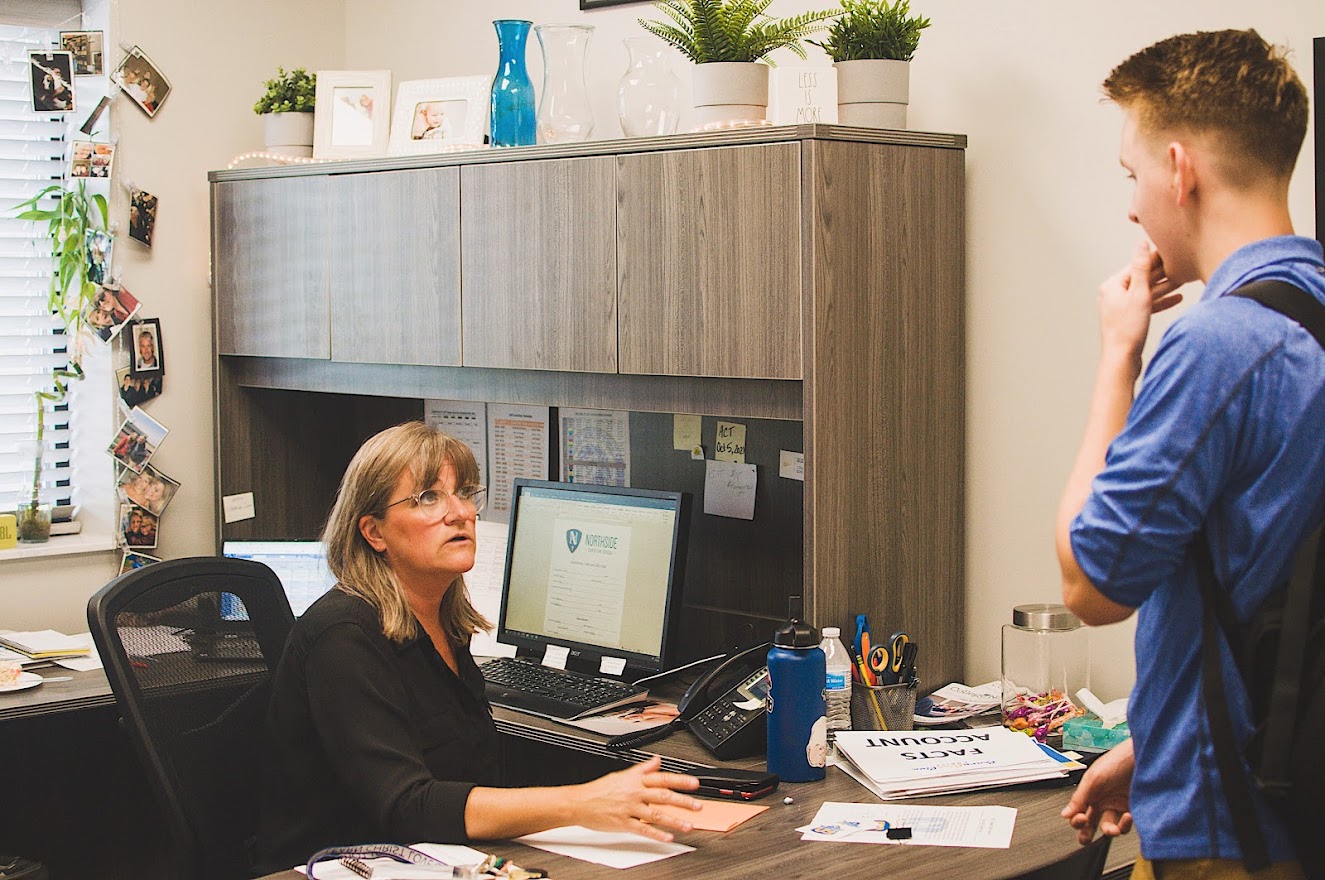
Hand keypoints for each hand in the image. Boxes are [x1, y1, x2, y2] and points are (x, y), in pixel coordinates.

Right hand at [571, 755, 700, 841]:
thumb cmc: (600, 790)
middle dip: (682, 801)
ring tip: (689, 825)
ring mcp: (629, 809)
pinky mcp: (623, 824)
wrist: (579, 803)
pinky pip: (643, 829)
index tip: (695, 784)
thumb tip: (657, 760)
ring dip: (674, 820)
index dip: (680, 781)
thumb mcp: (622, 774)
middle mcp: (635, 793)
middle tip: (698, 806)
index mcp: (636, 780)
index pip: (662, 778)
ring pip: (655, 814)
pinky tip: (668, 837)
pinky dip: (656, 834)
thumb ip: (642, 769)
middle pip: (662, 796)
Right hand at [1061, 738, 1134, 844]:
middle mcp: (1103, 800)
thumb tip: (1065, 814)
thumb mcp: (1093, 779)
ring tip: (1112, 828)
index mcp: (1090, 793)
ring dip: (1110, 831)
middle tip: (1086, 839)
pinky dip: (1125, 826)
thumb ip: (1079, 798)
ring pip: (1110, 827)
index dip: (1076, 819)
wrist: (1143, 758)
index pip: (1078, 812)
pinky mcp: (1133, 810)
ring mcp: (1118, 805)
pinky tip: (1126, 818)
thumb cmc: (1118, 761)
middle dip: (1087, 833)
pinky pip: (1127, 826)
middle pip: (1092, 823)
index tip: (1080, 818)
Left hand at [1098, 240, 1183, 369]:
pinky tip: (1177, 298)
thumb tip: (1142, 244)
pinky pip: (1146, 306)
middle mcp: (1113, 294)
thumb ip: (1142, 268)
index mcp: (1112, 285)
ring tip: (1184, 280)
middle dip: (1163, 273)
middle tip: (1183, 264)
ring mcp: (1120, 307)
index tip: (1174, 250)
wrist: (1122, 359)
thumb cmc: (1128, 328)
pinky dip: (1160, 302)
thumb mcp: (1139, 294)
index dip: (1157, 258)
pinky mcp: (1128, 319)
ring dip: (1165, 287)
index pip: (1138, 266)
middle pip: (1142, 279)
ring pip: (1146, 292)